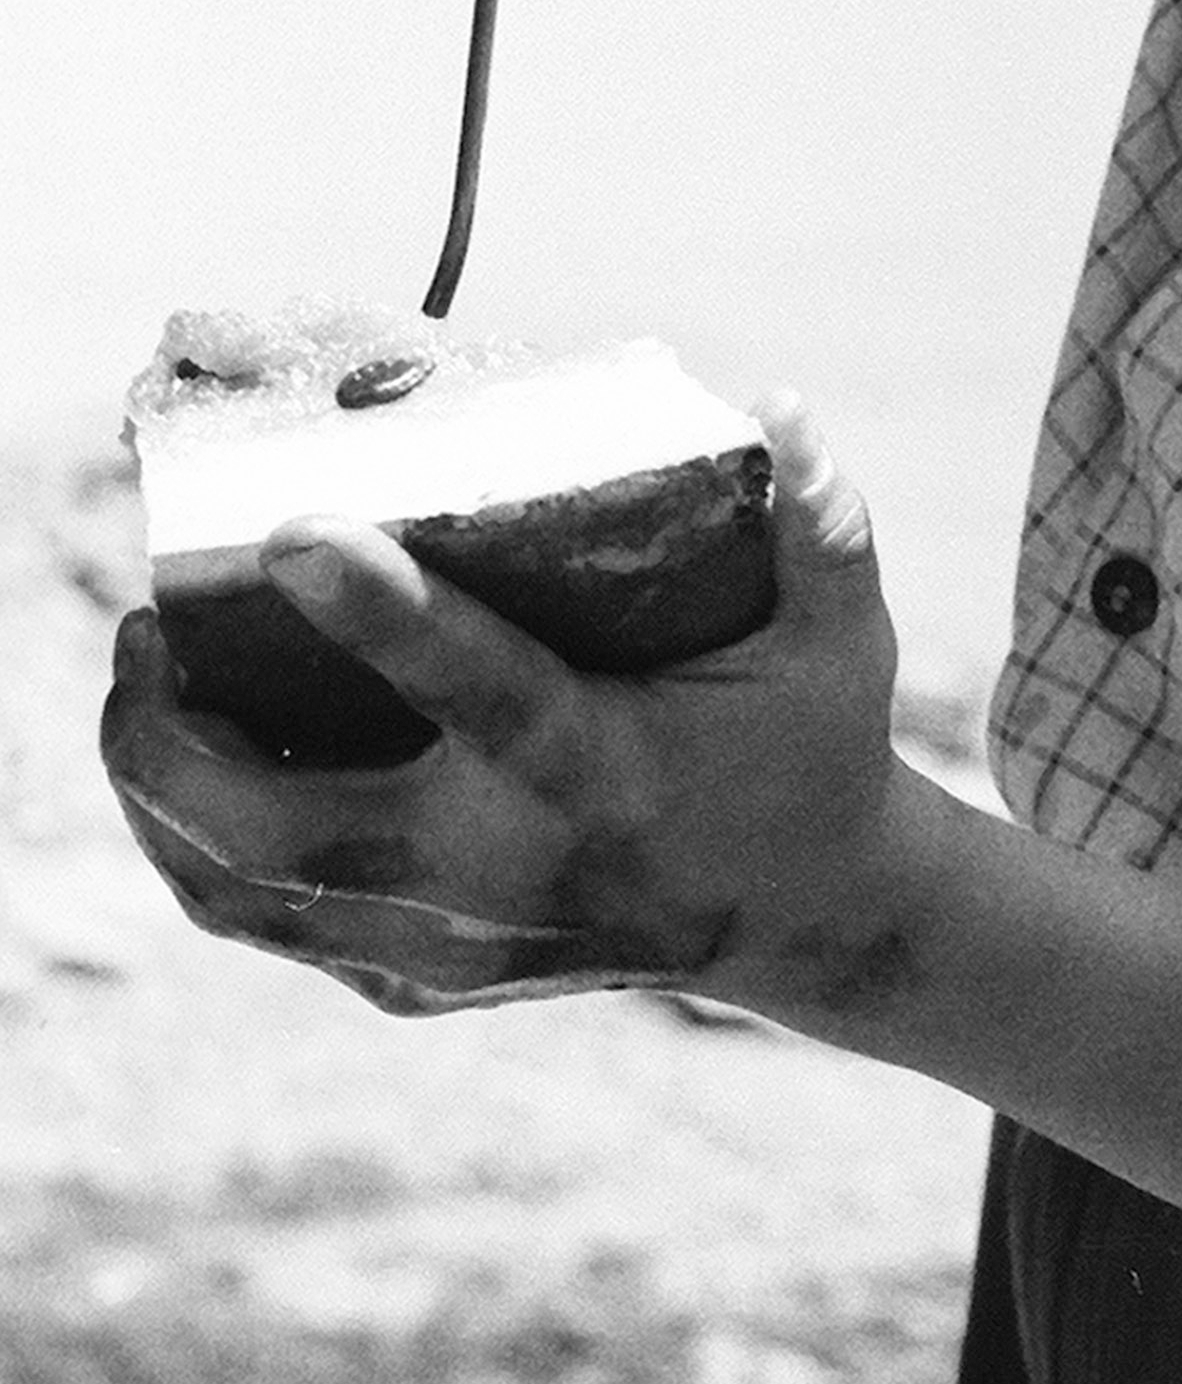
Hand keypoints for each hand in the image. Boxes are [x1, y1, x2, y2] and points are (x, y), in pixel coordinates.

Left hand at [94, 405, 907, 1016]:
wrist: (802, 910)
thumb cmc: (809, 737)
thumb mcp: (839, 631)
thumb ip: (820, 521)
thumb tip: (780, 406)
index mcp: (602, 773)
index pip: (481, 692)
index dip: (383, 614)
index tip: (292, 533)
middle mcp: (508, 873)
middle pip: (282, 829)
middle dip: (171, 735)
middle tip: (141, 625)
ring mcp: (448, 942)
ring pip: (238, 886)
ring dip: (159, 785)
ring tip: (143, 678)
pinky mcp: (413, 976)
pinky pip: (263, 914)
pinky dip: (198, 838)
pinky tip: (189, 757)